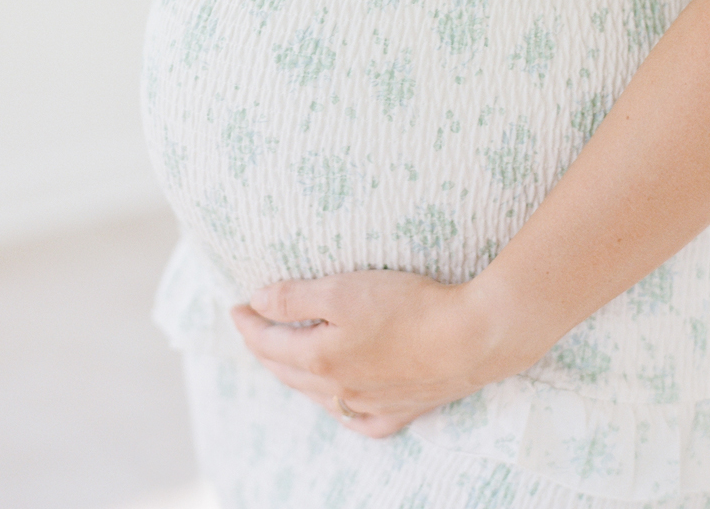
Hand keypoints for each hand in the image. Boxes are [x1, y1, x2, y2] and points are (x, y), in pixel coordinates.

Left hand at [230, 269, 515, 438]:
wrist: (472, 337)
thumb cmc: (407, 307)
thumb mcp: (343, 289)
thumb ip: (295, 297)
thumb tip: (256, 303)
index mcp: (319, 359)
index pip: (268, 342)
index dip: (248, 322)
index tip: (236, 305)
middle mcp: (340, 390)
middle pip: (288, 371)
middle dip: (265, 347)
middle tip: (254, 327)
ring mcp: (371, 405)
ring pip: (320, 396)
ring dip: (296, 375)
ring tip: (288, 356)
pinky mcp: (403, 411)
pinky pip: (359, 420)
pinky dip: (341, 408)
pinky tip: (342, 402)